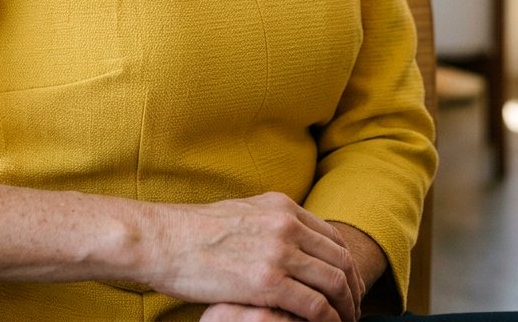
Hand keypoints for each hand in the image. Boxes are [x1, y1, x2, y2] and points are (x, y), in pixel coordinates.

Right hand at [146, 192, 363, 321]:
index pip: (332, 238)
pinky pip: (315, 307)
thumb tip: (289, 240)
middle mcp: (286, 224)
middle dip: (353, 290)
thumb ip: (270, 223)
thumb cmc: (193, 231)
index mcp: (281, 206)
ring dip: (346, 309)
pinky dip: (328, 321)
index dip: (347, 266)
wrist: (163, 239)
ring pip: (335, 284)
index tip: (349, 288)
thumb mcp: (241, 212)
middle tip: (354, 312)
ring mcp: (279, 252)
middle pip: (340, 260)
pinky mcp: (268, 281)